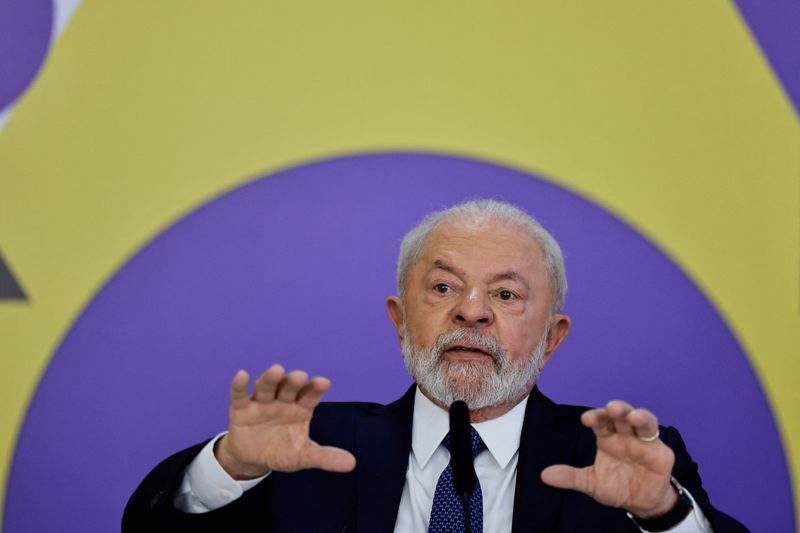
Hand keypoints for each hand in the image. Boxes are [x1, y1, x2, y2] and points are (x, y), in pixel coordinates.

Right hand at [215, 364, 356, 479]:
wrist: (253, 459)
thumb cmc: (282, 451)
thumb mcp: (303, 456)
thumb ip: (325, 457)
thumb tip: (352, 464)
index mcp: (300, 409)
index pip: (310, 396)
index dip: (315, 389)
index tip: (324, 382)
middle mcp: (282, 401)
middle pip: (289, 388)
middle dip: (294, 382)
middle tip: (300, 376)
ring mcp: (262, 403)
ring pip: (266, 388)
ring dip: (271, 379)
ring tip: (276, 370)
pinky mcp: (241, 409)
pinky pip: (240, 395)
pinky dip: (240, 386)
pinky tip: (242, 375)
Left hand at [540, 400, 677, 517]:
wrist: (640, 504)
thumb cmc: (616, 487)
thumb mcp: (590, 483)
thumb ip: (570, 477)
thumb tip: (544, 475)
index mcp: (607, 437)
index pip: (600, 422)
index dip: (594, 418)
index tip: (585, 419)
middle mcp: (625, 434)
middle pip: (621, 415)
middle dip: (617, 409)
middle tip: (610, 408)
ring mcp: (643, 441)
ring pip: (643, 421)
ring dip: (638, 416)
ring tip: (632, 416)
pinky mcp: (660, 452)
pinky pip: (656, 440)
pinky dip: (652, 435)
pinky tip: (647, 435)